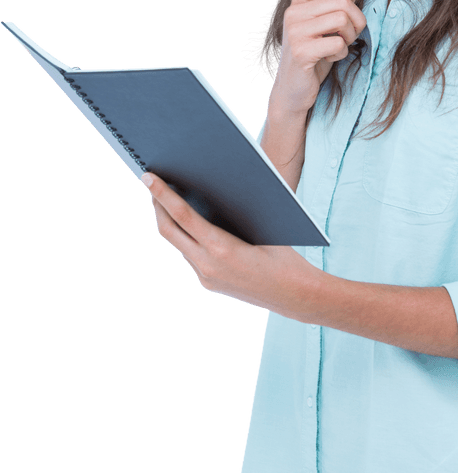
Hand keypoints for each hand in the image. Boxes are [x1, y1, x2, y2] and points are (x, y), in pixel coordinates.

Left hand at [141, 173, 318, 311]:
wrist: (295, 295)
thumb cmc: (285, 256)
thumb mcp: (261, 228)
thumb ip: (231, 215)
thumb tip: (209, 190)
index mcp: (220, 248)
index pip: (182, 215)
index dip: (162, 193)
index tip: (147, 177)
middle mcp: (207, 265)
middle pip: (169, 230)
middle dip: (158, 205)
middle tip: (151, 183)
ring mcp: (205, 277)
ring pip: (176, 243)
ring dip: (169, 221)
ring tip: (166, 200)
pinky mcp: (208, 284)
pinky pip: (189, 255)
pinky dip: (185, 237)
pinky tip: (188, 225)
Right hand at [270, 0, 380, 116]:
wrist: (292, 90)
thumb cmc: (314, 55)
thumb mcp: (324, 26)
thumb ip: (336, 5)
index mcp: (300, 2)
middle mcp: (294, 13)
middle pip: (343, 2)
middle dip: (356, 21)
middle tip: (349, 36)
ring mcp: (295, 32)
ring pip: (342, 20)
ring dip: (348, 37)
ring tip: (337, 47)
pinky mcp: (301, 51)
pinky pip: (337, 43)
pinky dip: (341, 53)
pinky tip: (328, 59)